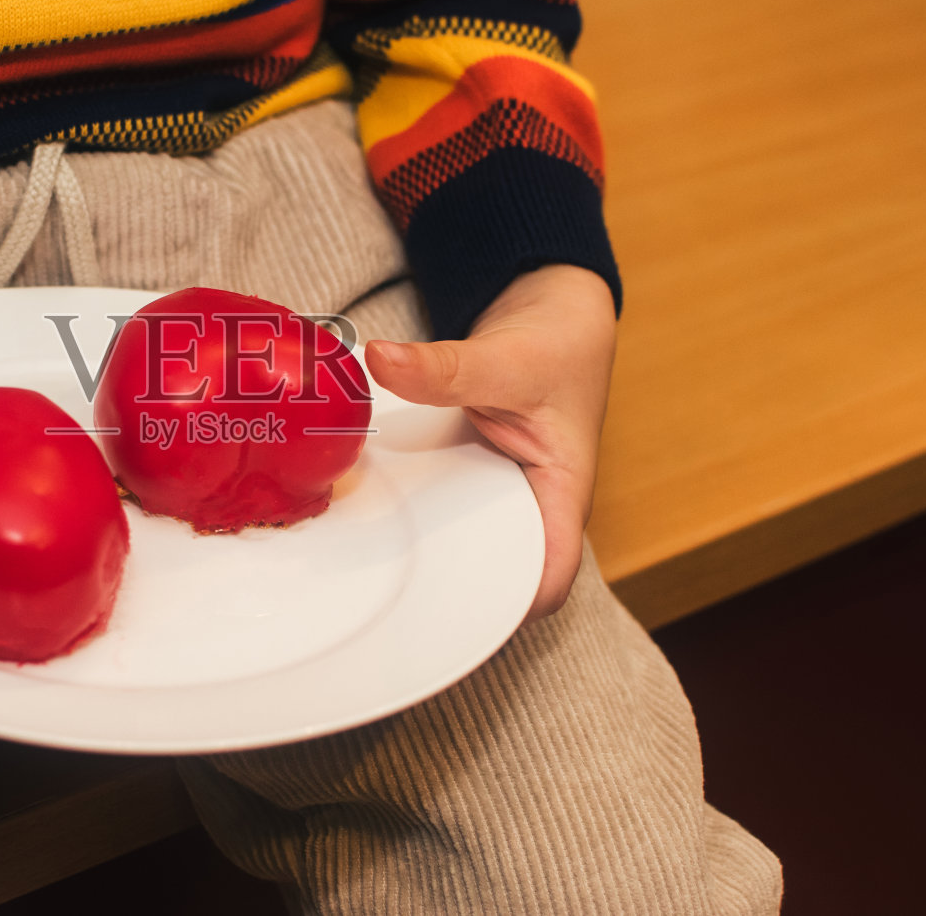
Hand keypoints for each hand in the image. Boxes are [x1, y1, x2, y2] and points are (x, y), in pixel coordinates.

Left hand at [364, 265, 616, 619]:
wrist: (553, 306)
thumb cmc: (556, 342)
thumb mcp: (505, 357)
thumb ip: (445, 367)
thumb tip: (381, 359)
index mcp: (562, 494)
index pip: (549, 577)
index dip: (511, 608)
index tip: (451, 618)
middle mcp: (532, 502)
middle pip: (496, 570)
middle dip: (451, 589)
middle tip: (385, 597)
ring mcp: (502, 490)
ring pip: (465, 538)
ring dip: (426, 547)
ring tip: (364, 563)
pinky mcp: (474, 472)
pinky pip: (445, 503)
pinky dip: (415, 506)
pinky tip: (367, 508)